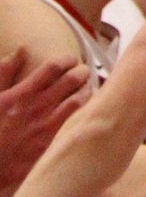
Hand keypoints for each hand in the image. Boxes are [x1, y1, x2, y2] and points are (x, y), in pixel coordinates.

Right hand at [0, 48, 90, 188]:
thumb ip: (4, 72)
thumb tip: (21, 51)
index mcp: (22, 94)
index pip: (53, 66)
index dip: (66, 59)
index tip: (70, 59)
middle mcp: (38, 108)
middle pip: (72, 79)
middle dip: (81, 71)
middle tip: (83, 71)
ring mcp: (48, 127)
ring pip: (80, 100)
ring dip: (87, 90)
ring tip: (87, 88)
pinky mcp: (53, 145)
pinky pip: (78, 123)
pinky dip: (85, 113)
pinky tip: (86, 112)